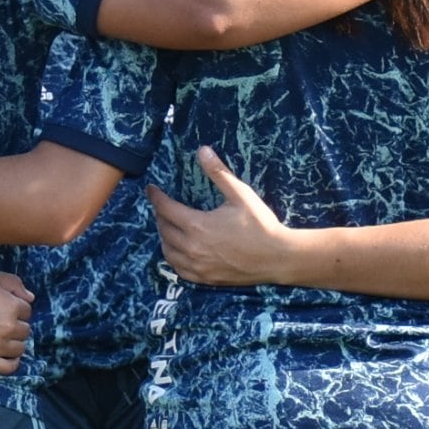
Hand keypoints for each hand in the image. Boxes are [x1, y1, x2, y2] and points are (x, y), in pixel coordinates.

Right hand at [0, 268, 32, 376]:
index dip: (15, 308)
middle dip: (14, 325)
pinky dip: (11, 362)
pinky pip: (9, 367)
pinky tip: (5, 355)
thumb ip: (13, 283)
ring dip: (13, 342)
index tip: (2, 308)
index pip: (26, 311)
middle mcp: (8, 328)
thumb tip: (30, 298)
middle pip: (24, 330)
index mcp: (11, 306)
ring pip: (19, 348)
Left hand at [148, 144, 299, 288]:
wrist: (277, 257)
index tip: (151, 189)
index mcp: (198, 225)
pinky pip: (179, 269)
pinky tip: (177, 251)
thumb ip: (219, 173)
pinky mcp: (205, 278)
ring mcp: (197, 266)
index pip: (166, 209)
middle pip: (164, 229)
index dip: (156, 197)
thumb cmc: (260, 224)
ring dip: (164, 237)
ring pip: (168, 251)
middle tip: (161, 206)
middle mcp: (192, 247)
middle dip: (160, 216)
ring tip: (167, 226)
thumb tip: (202, 150)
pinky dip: (173, 257)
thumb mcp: (240, 194)